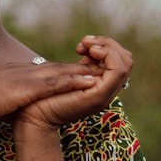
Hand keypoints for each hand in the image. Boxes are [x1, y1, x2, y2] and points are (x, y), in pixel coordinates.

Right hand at [0, 61, 102, 130]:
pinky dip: (73, 80)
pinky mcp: (23, 86)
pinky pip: (53, 82)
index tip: (88, 76)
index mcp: (16, 75)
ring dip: (87, 71)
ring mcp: (24, 77)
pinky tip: (91, 82)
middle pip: (61, 67)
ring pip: (62, 71)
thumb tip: (10, 107)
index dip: (70, 74)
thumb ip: (3, 99)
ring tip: (111, 72)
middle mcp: (23, 71)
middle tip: (109, 70)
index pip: (48, 72)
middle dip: (86, 68)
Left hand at [15, 35, 132, 130]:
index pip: (120, 59)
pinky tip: (90, 52)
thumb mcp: (68, 75)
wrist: (34, 116)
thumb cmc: (44, 96)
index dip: (105, 45)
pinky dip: (108, 55)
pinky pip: (118, 71)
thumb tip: (92, 48)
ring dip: (107, 47)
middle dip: (108, 44)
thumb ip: (82, 66)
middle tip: (85, 44)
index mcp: (100, 84)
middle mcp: (106, 90)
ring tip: (86, 47)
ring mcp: (105, 94)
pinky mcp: (99, 96)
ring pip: (126, 63)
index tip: (83, 45)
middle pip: (127, 60)